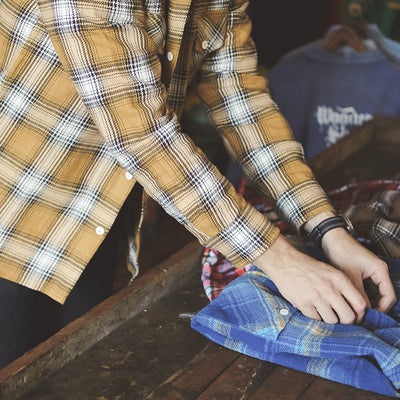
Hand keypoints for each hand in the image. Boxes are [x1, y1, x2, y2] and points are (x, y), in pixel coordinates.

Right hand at [253, 235, 367, 323]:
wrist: (285, 262)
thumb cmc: (308, 267)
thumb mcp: (330, 271)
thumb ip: (343, 287)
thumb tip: (354, 308)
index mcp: (340, 280)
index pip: (360, 304)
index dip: (360, 314)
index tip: (355, 316)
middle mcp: (330, 289)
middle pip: (348, 317)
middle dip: (346, 322)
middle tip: (340, 319)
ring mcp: (316, 297)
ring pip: (332, 321)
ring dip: (329, 320)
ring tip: (324, 313)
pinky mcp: (303, 303)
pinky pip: (315, 319)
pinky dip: (315, 317)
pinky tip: (312, 309)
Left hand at [321, 227, 396, 313]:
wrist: (332, 239)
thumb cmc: (341, 253)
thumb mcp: (350, 277)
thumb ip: (359, 294)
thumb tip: (363, 311)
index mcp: (380, 270)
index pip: (389, 296)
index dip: (381, 309)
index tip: (369, 316)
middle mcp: (380, 270)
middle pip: (384, 295)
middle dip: (375, 306)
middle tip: (362, 316)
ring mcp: (373, 270)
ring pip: (376, 292)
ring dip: (369, 301)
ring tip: (357, 310)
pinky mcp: (365, 270)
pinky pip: (369, 286)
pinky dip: (363, 294)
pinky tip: (353, 301)